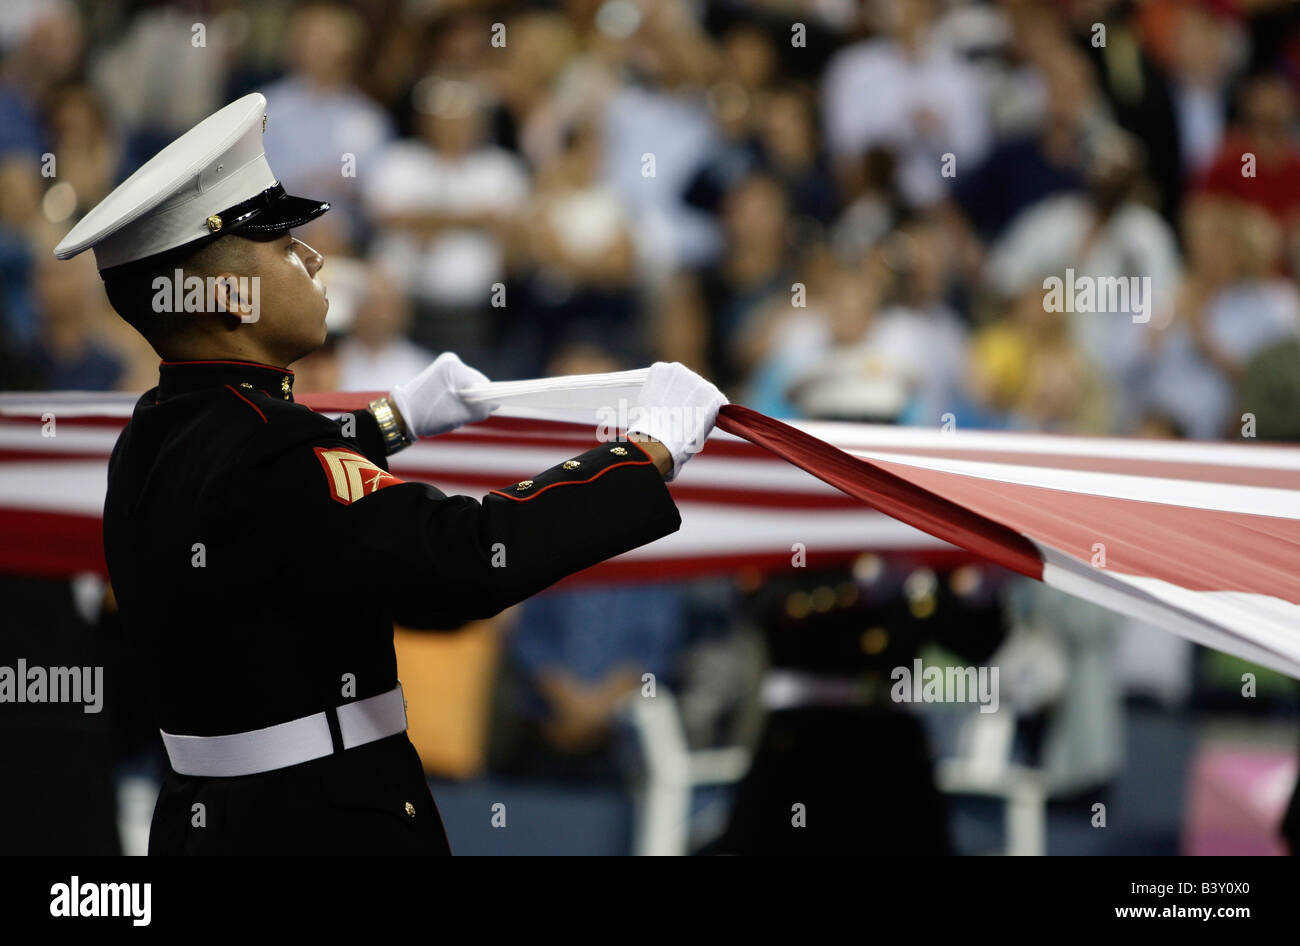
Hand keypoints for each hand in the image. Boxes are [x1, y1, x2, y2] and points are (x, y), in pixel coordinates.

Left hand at [390, 352, 494, 438]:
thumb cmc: (429, 416)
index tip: (473, 414)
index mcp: (454, 367)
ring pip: (469, 385)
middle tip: (457, 413)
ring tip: (449, 409)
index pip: (485, 385)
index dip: (484, 402)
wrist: (401, 415)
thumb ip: (481, 408)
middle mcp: (451, 361)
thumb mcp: (459, 416)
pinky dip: (457, 396)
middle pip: (478, 384)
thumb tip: (495, 403)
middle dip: (473, 401)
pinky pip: (460, 385)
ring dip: (465, 400)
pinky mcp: (441, 371)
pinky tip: (446, 403)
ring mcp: (445, 365)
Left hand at [625, 361, 726, 480]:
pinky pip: (659, 374)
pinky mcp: (660, 369)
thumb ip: (701, 417)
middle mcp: (700, 380)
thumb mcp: (701, 433)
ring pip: (675, 378)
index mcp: (714, 397)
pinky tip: (652, 398)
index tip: (689, 412)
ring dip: (670, 387)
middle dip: (683, 394)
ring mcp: (680, 372)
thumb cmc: (679, 444)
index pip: (708, 396)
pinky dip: (655, 383)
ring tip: (661, 405)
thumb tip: (693, 416)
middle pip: (692, 385)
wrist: (658, 440)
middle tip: (672, 409)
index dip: (697, 405)